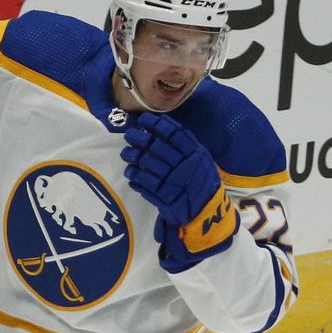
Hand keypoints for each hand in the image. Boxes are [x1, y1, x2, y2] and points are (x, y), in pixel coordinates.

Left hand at [121, 112, 237, 270]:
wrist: (205, 213)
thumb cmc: (201, 182)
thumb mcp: (201, 160)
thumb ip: (186, 146)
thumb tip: (161, 128)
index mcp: (196, 155)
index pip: (175, 134)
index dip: (158, 125)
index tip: (144, 119)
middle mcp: (185, 167)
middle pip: (157, 147)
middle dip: (139, 138)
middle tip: (129, 135)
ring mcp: (174, 183)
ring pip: (147, 164)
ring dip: (133, 157)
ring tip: (126, 153)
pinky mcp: (164, 198)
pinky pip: (144, 183)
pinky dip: (135, 176)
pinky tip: (130, 172)